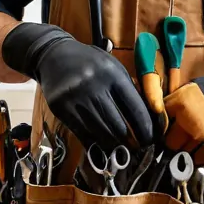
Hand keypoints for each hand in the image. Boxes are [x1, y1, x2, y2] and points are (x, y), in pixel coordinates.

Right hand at [2, 24, 152, 148]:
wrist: (53, 55)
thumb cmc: (90, 63)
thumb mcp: (113, 68)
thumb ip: (130, 90)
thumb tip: (148, 120)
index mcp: (113, 75)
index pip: (135, 109)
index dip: (146, 128)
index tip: (151, 138)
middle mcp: (94, 87)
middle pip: (119, 127)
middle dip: (131, 141)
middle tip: (136, 147)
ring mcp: (76, 99)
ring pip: (102, 134)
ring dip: (114, 145)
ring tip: (121, 147)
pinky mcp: (62, 109)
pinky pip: (84, 135)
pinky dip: (96, 143)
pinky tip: (103, 144)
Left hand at [163, 63, 203, 164]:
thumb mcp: (191, 90)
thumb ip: (173, 104)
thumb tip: (156, 120)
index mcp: (181, 101)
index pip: (160, 124)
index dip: (163, 128)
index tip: (168, 129)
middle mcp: (191, 118)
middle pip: (170, 142)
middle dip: (176, 141)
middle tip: (184, 136)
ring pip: (184, 153)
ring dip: (189, 149)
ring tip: (199, 139)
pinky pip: (199, 160)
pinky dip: (201, 156)